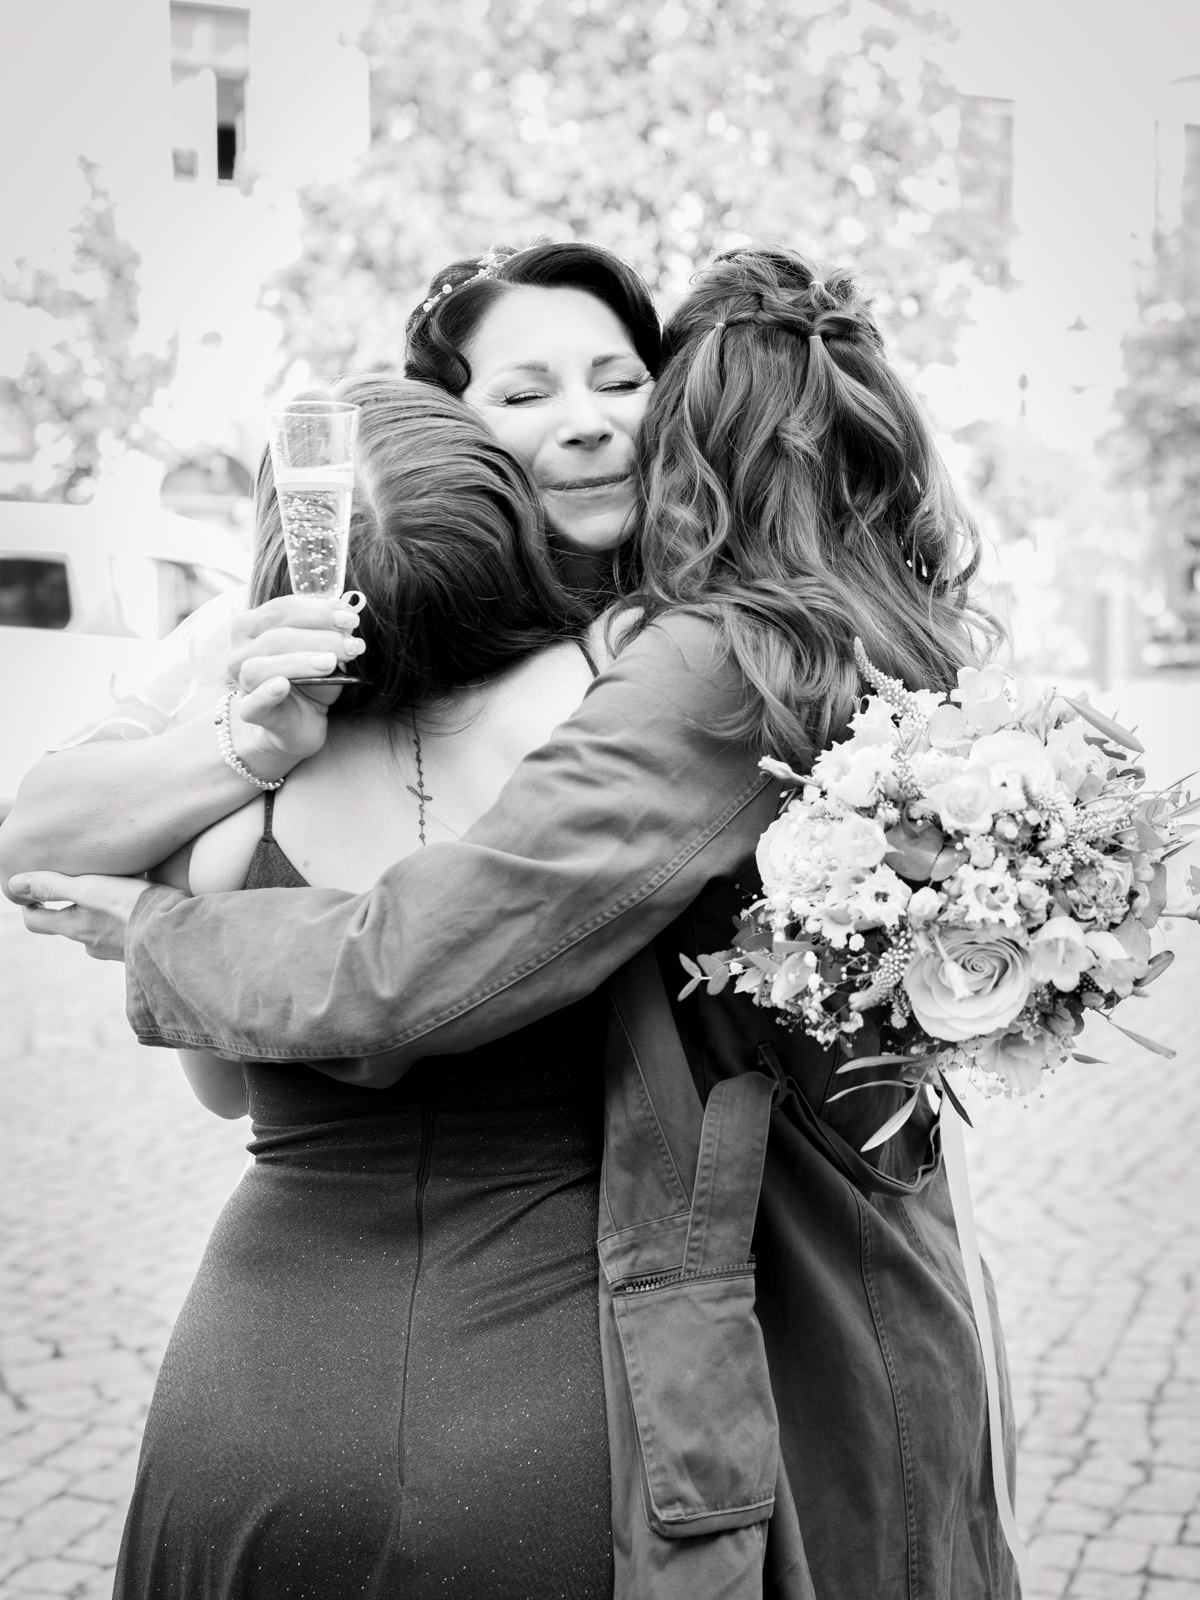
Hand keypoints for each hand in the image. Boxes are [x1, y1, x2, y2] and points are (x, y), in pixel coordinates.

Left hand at [7, 871, 151, 961]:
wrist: (177, 934)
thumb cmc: (132, 907)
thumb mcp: (89, 889)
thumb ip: (53, 885)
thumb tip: (14, 884)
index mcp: (74, 928)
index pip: (36, 921)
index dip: (29, 904)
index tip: (33, 891)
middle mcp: (91, 944)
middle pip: (69, 924)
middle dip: (71, 906)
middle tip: (83, 884)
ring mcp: (115, 951)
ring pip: (98, 929)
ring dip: (102, 913)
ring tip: (118, 892)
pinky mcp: (139, 950)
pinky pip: (124, 934)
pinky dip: (125, 921)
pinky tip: (141, 907)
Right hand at [224, 595, 365, 769]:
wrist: (301, 722)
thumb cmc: (309, 680)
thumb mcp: (323, 652)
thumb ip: (329, 634)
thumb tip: (347, 619)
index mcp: (252, 627)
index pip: (281, 610)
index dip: (317, 611)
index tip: (350, 617)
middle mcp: (240, 652)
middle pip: (274, 636)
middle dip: (318, 636)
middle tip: (352, 644)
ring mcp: (242, 683)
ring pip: (259, 666)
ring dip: (298, 661)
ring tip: (331, 663)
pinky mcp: (250, 712)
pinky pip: (252, 703)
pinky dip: (266, 693)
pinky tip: (283, 685)